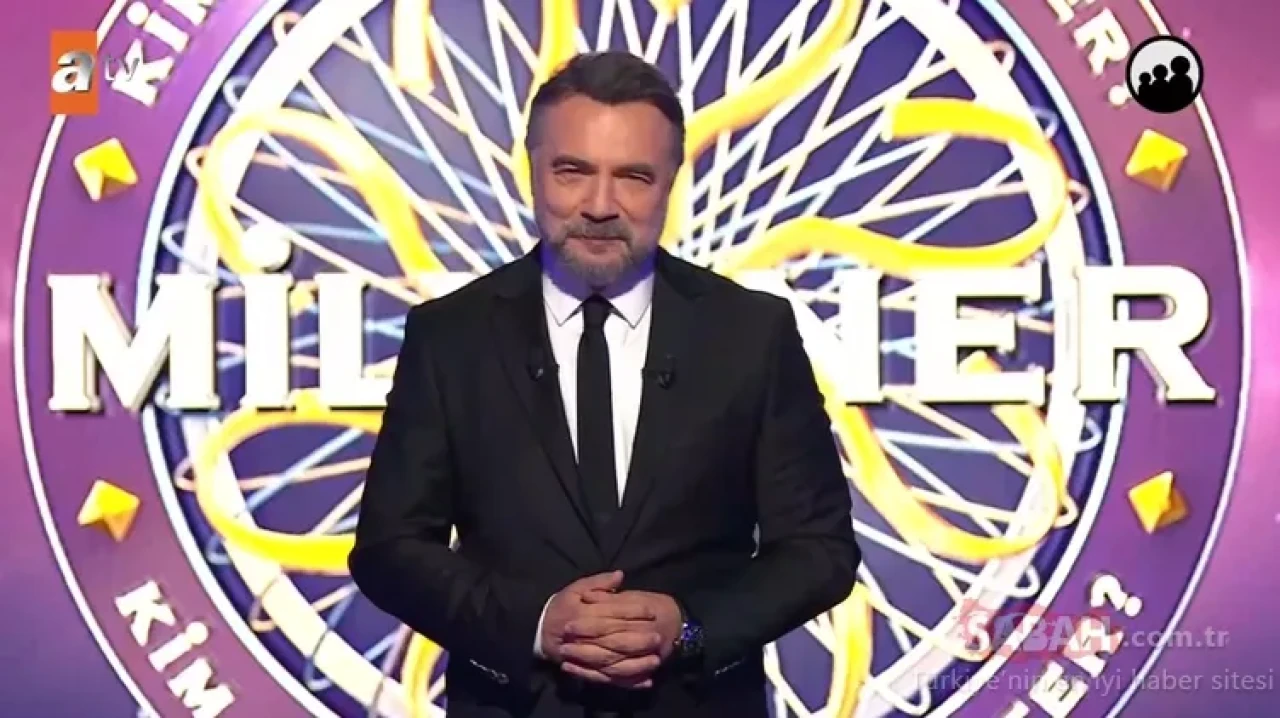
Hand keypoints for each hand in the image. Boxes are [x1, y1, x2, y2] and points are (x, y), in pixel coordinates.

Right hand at [540, 572, 661, 687]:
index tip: (651, 611)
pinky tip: (645, 682)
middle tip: (658, 637)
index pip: (613, 613)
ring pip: (613, 663)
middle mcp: (585, 638)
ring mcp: (586, 658)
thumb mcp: (575, 589)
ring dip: (635, 665)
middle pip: (614, 640)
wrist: (541, 632)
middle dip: (637, 640)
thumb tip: (620, 575)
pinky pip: (610, 679)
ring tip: (655, 661)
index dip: (633, 612)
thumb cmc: (561, 607)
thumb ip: (598, 583)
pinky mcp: (589, 672)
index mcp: (583, 614)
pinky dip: (627, 682)